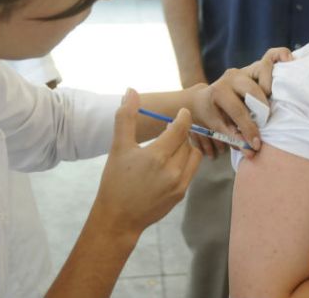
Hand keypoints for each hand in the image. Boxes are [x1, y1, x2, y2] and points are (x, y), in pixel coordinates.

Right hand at [94, 88, 201, 235]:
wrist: (118, 218)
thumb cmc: (115, 181)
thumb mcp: (118, 147)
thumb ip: (126, 117)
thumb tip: (131, 91)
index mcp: (157, 156)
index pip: (181, 128)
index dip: (183, 117)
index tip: (181, 112)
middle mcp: (173, 170)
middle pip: (187, 140)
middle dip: (181, 132)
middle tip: (170, 129)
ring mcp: (179, 183)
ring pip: (193, 154)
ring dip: (185, 147)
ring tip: (170, 146)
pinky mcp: (181, 194)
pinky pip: (191, 170)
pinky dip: (185, 161)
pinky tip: (170, 162)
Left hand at [190, 47, 292, 158]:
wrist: (205, 99)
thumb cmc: (213, 115)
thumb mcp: (217, 128)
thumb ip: (234, 139)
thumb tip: (252, 151)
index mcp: (219, 91)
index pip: (238, 110)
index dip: (249, 129)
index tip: (256, 144)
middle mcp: (232, 76)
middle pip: (253, 89)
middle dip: (261, 109)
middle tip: (265, 122)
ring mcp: (245, 69)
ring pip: (264, 68)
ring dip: (271, 86)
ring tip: (272, 100)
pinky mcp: (256, 66)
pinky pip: (272, 55)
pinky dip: (281, 56)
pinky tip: (290, 63)